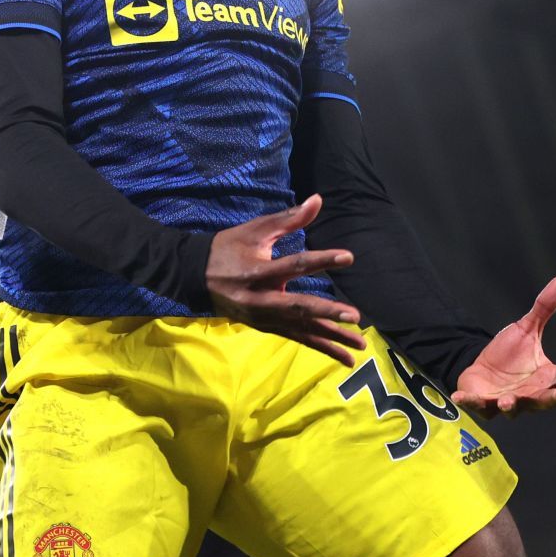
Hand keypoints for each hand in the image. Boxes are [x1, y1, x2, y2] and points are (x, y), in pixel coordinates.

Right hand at [207, 194, 366, 364]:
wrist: (196, 276)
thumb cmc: (228, 248)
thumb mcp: (255, 230)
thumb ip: (289, 218)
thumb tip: (317, 200)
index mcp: (257, 272)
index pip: (294, 265)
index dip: (322, 260)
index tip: (348, 257)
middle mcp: (260, 299)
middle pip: (298, 308)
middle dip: (327, 313)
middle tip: (354, 317)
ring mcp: (263, 317)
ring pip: (301, 330)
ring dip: (331, 339)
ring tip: (358, 347)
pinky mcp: (266, 327)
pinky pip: (296, 338)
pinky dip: (320, 346)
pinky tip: (341, 356)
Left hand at [453, 276, 555, 416]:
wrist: (480, 368)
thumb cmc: (509, 355)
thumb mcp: (527, 329)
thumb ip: (545, 308)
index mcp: (549, 378)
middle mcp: (533, 395)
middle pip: (549, 400)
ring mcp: (509, 402)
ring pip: (515, 408)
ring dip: (512, 405)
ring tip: (509, 401)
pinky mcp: (485, 404)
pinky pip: (478, 405)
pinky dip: (470, 402)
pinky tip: (459, 396)